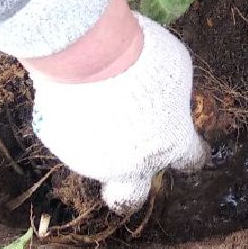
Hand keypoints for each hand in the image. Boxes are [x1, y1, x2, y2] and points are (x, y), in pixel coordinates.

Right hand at [25, 11, 207, 212]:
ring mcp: (89, 159)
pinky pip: (68, 133)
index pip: (189, 160)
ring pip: (95, 158)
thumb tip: (164, 103)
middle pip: (130, 196)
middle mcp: (130, 164)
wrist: (89, 52)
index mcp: (170, 144)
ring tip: (96, 97)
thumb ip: (172, 98)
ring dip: (99, 139)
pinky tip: (75, 91)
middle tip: (127, 164)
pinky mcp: (58, 143)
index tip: (186, 146)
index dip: (189, 152)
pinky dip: (73, 119)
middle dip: (130, 188)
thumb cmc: (144, 57)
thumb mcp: (176, 73)